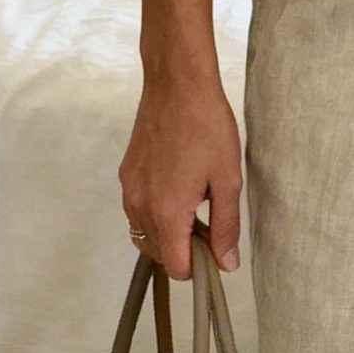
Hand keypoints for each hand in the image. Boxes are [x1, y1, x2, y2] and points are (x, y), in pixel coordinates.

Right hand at [119, 75, 241, 280]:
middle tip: (210, 224)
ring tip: (195, 206)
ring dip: (168, 233)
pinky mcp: (126, 174)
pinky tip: (178, 189)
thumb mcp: (227, 181)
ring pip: (144, 234)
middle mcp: (140, 206)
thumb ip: (226, 227)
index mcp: (167, 212)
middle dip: (183, 250)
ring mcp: (129, 190)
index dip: (198, 268)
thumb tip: (226, 264)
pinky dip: (155, 214)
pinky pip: (136, 211)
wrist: (176, 85)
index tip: (215, 251)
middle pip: (157, 253)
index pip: (175, 266)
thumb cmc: (207, 128)